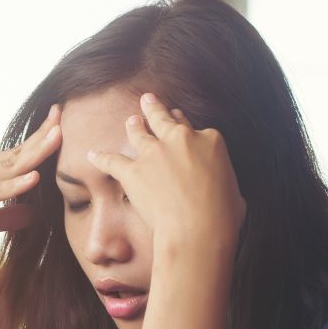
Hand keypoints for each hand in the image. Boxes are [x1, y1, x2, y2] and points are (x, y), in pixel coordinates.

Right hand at [0, 105, 61, 259]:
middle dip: (40, 136)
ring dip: (34, 153)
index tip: (58, 124)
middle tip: (64, 115)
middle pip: (13, 154)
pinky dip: (13, 185)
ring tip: (58, 137)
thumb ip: (3, 216)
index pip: (11, 154)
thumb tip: (33, 214)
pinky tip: (33, 178)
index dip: (36, 141)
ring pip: (5, 168)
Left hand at [86, 93, 245, 258]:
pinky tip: (92, 155)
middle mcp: (181, 139)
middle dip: (155, 108)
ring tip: (130, 121)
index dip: (185, 127)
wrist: (198, 229)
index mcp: (210, 140)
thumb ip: (225, 184)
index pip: (194, 128)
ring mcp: (155, 153)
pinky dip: (100, 157)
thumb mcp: (235, 193)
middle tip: (147, 99)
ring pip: (139, 132)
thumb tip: (229, 195)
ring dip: (133, 125)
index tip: (181, 127)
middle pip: (165, 119)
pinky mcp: (133, 171)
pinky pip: (112, 160)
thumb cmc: (223, 217)